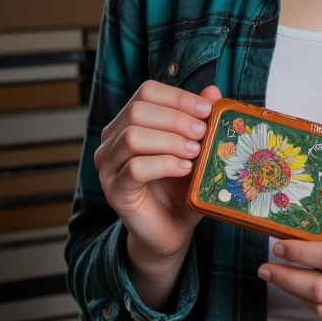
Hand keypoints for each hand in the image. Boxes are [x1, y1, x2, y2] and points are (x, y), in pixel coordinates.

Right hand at [94, 81, 221, 265]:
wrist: (172, 229)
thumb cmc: (182, 187)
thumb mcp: (197, 149)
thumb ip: (200, 120)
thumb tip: (213, 91)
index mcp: (128, 123)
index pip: (146, 93)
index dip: (177, 97)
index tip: (207, 110)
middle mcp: (111, 141)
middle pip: (137, 111)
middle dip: (175, 118)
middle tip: (202, 133)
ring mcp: (108, 166)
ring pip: (132, 137)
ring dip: (170, 141)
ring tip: (195, 152)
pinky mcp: (115, 191)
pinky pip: (134, 168)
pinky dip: (164, 164)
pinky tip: (185, 170)